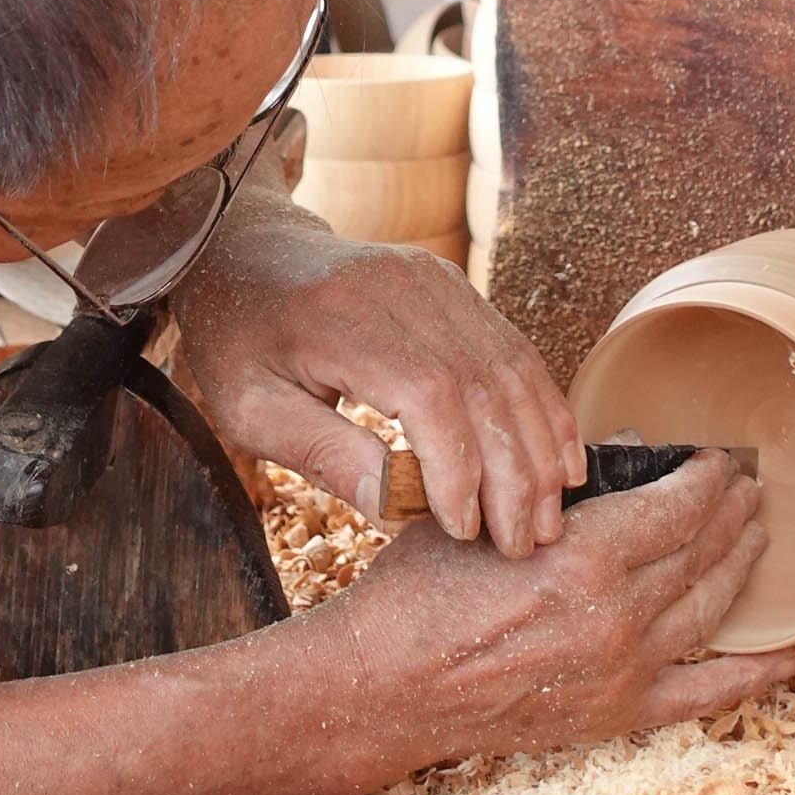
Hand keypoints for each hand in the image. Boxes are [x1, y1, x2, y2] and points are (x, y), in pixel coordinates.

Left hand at [172, 201, 584, 559]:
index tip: (461, 528)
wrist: (247, 249)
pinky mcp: (453, 286)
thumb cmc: (238, 334)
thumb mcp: (248, 405)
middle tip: (520, 544)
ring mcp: (435, 280)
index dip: (458, 466)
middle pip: (482, 382)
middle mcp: (401, 286)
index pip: (428, 392)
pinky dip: (541, 408)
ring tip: (545, 519)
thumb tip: (394, 507)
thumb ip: (320, 451)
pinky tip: (556, 461)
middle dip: (512, 473)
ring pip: (510, 367)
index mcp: (341, 315)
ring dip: (539, 448)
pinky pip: (512, 349)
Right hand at [324, 451, 794, 772]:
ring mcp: (623, 672)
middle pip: (702, 554)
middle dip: (732, 515)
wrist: (386, 684)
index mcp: (585, 559)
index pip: (676, 508)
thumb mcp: (484, 512)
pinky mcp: (616, 714)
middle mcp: (618, 618)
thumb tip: (627, 452)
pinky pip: (706, 695)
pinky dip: (753, 676)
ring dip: (742, 567)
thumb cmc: (421, 588)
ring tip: (758, 535)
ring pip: (710, 609)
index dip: (705, 480)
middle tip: (749, 488)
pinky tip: (790, 657)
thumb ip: (559, 487)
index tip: (716, 460)